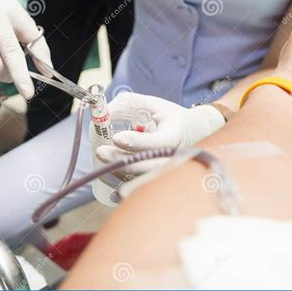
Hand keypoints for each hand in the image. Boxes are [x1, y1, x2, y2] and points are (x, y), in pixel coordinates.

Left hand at [96, 92, 224, 176]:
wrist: (190, 135)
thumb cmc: (168, 117)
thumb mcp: (152, 104)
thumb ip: (128, 104)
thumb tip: (104, 113)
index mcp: (174, 136)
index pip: (157, 143)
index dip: (136, 142)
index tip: (117, 138)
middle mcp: (173, 159)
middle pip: (147, 167)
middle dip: (121, 161)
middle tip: (101, 152)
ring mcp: (166, 174)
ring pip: (140, 179)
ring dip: (118, 171)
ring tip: (103, 156)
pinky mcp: (158, 182)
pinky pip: (137, 186)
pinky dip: (121, 180)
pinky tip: (109, 170)